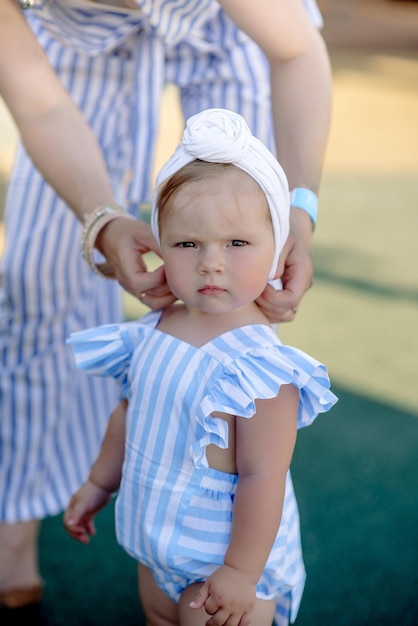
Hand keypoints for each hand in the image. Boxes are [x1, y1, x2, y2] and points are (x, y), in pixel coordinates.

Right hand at [63, 479, 111, 543]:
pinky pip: (87, 523)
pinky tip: (93, 533)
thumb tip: (68, 524)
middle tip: (85, 541)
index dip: (73, 529)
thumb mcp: (84, 503)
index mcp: (71, 507)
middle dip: (76, 534)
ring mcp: (83, 511)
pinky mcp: (91, 512)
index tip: (82, 531)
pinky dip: (89, 529)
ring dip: (82, 534)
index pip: (67, 522)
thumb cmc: (93, 493)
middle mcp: (76, 510)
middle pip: (72, 526)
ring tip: (87, 541)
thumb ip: (77, 514)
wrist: (104, 484)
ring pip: (79, 526)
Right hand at [96, 217, 175, 308]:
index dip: (161, 276)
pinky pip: (153, 300)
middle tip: (182, 275)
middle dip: (169, 289)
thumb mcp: (144, 232)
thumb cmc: (128, 232)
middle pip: (150, 298)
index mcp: (125, 267)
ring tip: (180, 282)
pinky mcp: (138, 290)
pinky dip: (166, 296)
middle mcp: (127, 283)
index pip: (143, 283)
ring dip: (169, 297)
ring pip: (153, 304)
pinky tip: (175, 283)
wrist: (110, 236)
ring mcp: (131, 289)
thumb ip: (159, 245)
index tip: (171, 264)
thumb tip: (180, 257)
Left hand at [189, 564, 255, 625]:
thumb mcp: (209, 583)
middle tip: (210, 621)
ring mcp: (240, 608)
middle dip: (212, 622)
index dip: (208, 607)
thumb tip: (191, 607)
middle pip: (218, 622)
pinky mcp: (249, 608)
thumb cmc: (224, 575)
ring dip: (224, 625)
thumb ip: (200, 596)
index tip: (210, 603)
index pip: (209, 610)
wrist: (242, 569)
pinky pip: (244, 624)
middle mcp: (229, 605)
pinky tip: (233, 623)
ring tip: (221, 622)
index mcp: (218, 597)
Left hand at [256, 208, 312, 322]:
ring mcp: (295, 291)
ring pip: (282, 315)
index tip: (259, 284)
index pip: (289, 300)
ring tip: (253, 292)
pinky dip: (265, 308)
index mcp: (302, 273)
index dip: (270, 297)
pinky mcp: (287, 293)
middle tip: (252, 289)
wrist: (293, 226)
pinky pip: (277, 311)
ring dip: (265, 309)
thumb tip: (271, 279)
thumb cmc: (285, 230)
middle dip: (265, 305)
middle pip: (285, 312)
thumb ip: (275, 259)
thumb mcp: (280, 237)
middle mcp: (301, 286)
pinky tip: (255, 293)